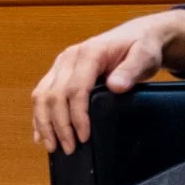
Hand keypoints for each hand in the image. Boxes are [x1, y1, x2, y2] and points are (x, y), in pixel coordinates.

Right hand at [31, 8, 184, 154]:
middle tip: (70, 149)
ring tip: (53, 147)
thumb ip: (131, 71)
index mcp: (89, 53)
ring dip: (45, 123)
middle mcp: (69, 58)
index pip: (75, 89)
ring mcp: (61, 65)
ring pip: (42, 96)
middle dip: (60, 126)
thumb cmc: (141, 47)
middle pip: (54, 95)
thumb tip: (116, 85)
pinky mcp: (59, 72)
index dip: (77, 116)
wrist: (137, 36)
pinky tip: (41, 134)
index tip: (83, 136)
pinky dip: (40, 115)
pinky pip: (43, 94)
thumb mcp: (144, 56)